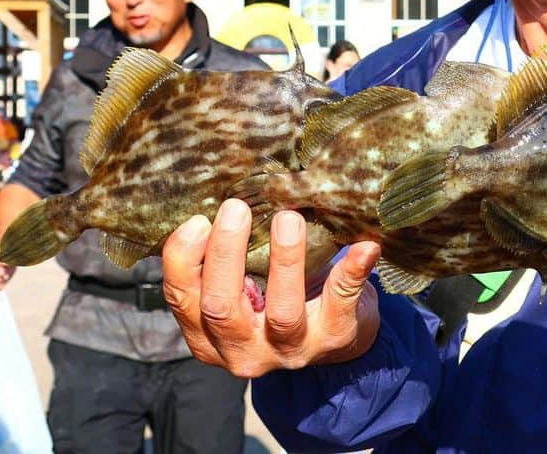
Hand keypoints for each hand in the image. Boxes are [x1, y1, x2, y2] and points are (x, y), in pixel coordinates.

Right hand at [162, 199, 380, 378]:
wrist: (332, 334)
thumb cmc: (273, 294)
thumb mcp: (238, 284)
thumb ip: (219, 257)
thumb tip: (217, 196)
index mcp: (209, 335)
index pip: (183, 300)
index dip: (183, 261)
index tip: (197, 220)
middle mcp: (243, 350)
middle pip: (221, 308)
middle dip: (226, 255)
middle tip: (237, 208)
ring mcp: (290, 350)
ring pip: (282, 313)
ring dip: (285, 262)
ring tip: (289, 219)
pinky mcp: (334, 338)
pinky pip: (341, 303)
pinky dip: (351, 272)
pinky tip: (363, 246)